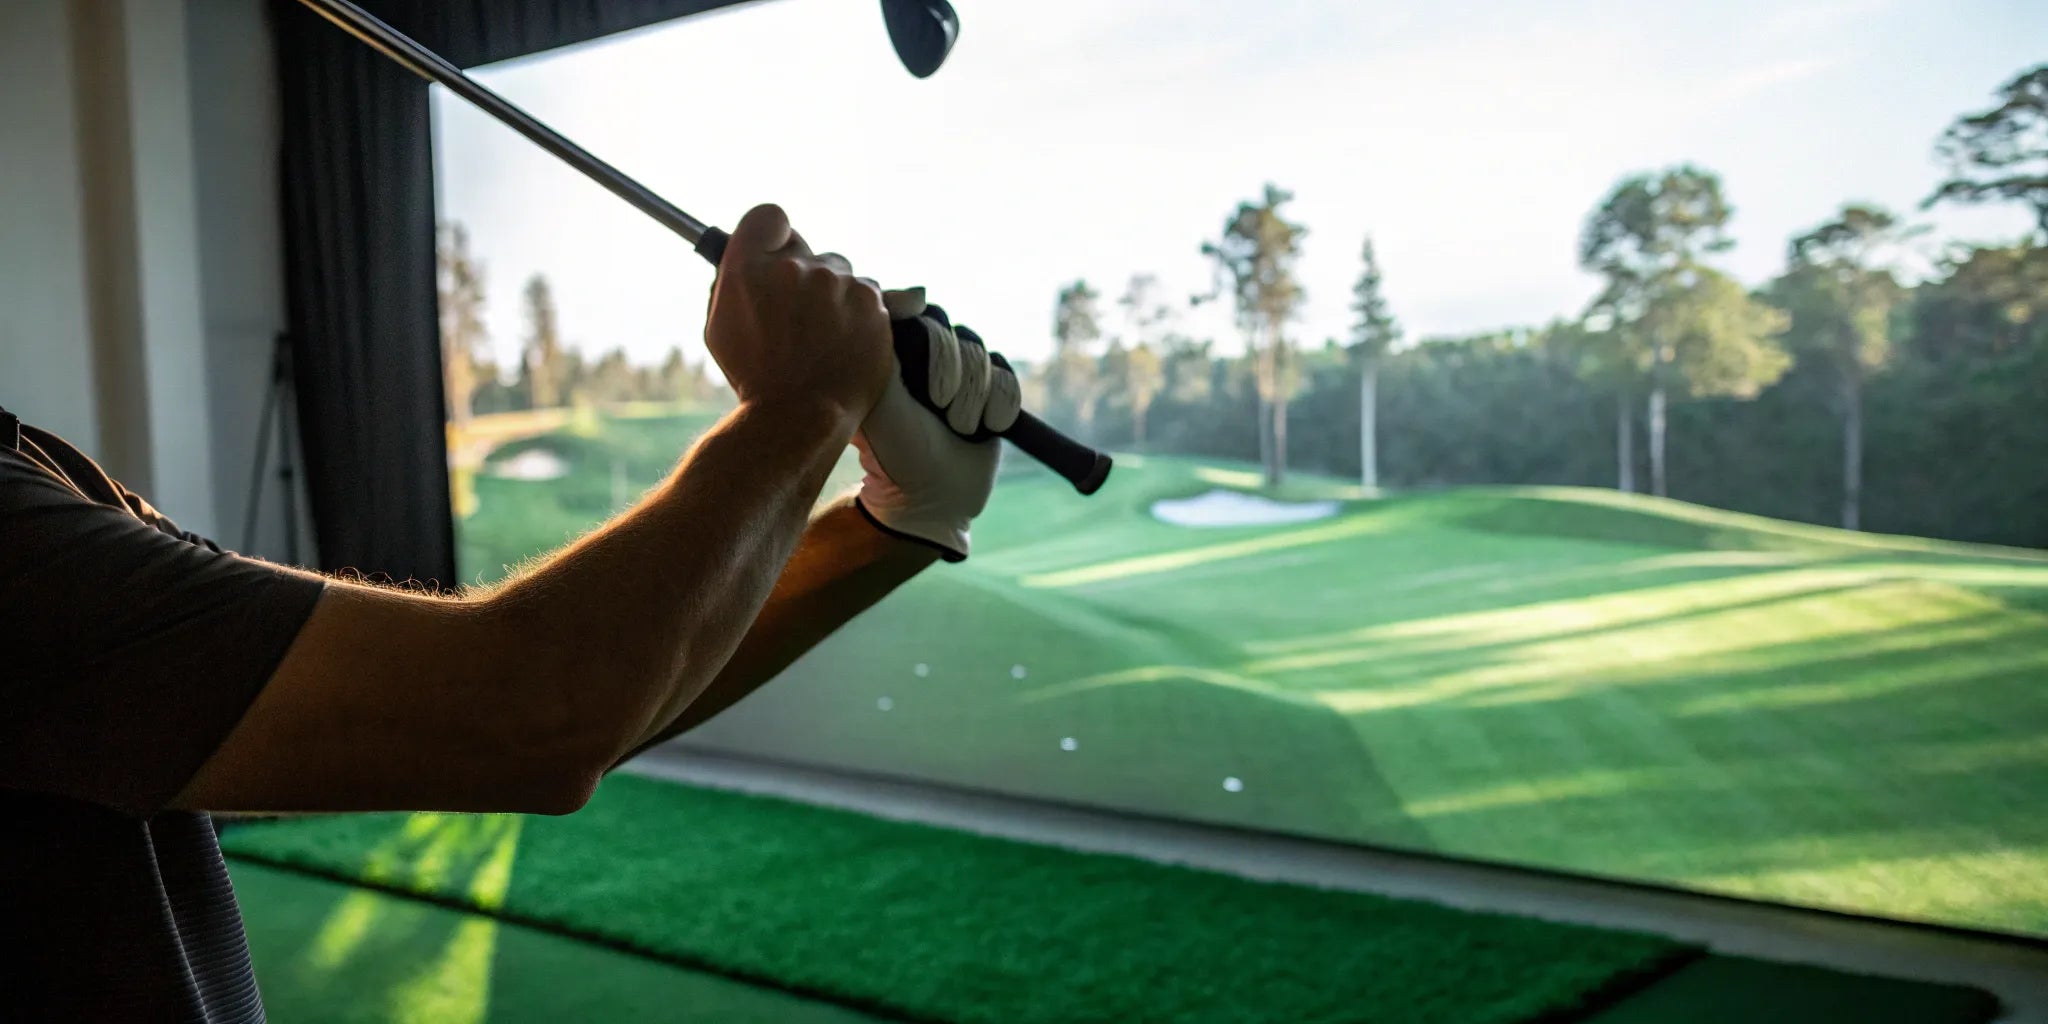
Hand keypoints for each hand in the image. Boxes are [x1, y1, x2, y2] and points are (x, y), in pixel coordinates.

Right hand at [703, 204, 892, 425]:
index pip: (768, 217)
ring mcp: (836, 281)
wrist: (801, 416)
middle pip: (806, 249)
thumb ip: (739, 281)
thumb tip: (756, 256)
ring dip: (835, 294)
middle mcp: (793, 266)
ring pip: (840, 272)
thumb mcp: (723, 326)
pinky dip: (861, 313)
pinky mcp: (872, 299)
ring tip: (825, 337)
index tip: (779, 251)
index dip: (775, 234)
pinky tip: (847, 342)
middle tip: (801, 315)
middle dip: (805, 275)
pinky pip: (868, 293)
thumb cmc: (757, 378)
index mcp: (747, 267)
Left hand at [850, 287, 1017, 561]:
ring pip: (982, 355)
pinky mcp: (992, 389)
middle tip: (939, 409)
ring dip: (973, 398)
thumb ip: (886, 342)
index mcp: (897, 351)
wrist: (930, 498)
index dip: (932, 339)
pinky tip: (986, 429)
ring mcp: (962, 372)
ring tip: (958, 428)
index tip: (930, 373)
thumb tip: (915, 294)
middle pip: (955, 332)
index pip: (922, 313)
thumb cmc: (894, 451)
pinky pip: (1008, 376)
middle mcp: (929, 355)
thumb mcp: (878, 395)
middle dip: (950, 374)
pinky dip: (1000, 405)